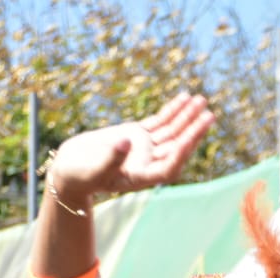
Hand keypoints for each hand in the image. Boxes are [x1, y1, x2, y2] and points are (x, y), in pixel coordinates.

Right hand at [47, 94, 215, 201]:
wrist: (69, 168)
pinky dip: (171, 111)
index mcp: (141, 177)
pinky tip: (185, 98)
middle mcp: (148, 163)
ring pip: (171, 132)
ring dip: (187, 117)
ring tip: (202, 100)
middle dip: (192, 131)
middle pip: (176, 146)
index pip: (168, 168)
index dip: (180, 154)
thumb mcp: (93, 169)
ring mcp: (144, 148)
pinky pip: (159, 121)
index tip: (190, 139)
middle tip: (209, 115)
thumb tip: (127, 141)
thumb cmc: (79, 175)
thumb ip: (111, 158)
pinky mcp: (137, 135)